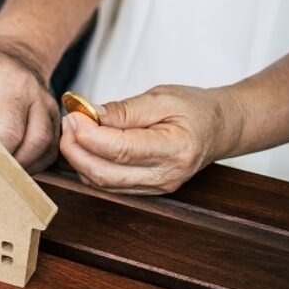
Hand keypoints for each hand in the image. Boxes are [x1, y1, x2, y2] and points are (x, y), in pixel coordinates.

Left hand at [59, 85, 244, 193]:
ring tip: (74, 129)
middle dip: (76, 149)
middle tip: (68, 122)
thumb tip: (90, 115)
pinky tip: (85, 144)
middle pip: (105, 174)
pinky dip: (89, 166)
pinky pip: (108, 185)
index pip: (121, 150)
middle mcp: (165, 175)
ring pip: (102, 183)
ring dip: (79, 158)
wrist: (220, 128)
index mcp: (175, 149)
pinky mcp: (146, 191)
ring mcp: (156, 188)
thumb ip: (124, 110)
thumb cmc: (196, 109)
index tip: (75, 115)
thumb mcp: (162, 97)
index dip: (89, 134)